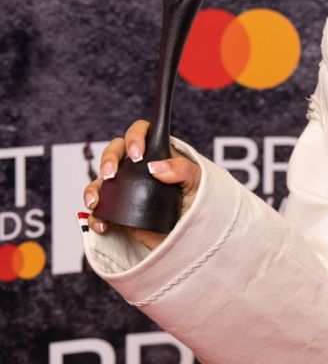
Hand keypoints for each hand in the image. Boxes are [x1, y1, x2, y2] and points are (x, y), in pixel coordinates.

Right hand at [82, 120, 200, 249]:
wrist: (193, 231)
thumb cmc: (197, 200)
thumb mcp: (197, 181)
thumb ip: (182, 169)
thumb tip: (155, 167)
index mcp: (157, 153)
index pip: (141, 133)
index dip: (135, 137)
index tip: (138, 154)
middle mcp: (137, 167)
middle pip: (115, 151)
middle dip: (108, 159)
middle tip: (112, 174)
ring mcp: (125, 188)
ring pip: (100, 180)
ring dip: (93, 188)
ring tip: (95, 201)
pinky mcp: (118, 210)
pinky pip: (99, 211)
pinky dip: (95, 217)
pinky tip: (103, 224)